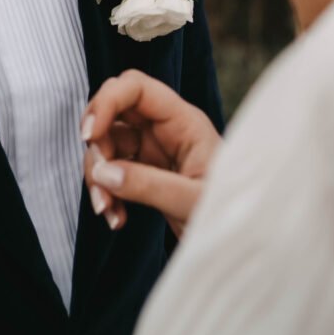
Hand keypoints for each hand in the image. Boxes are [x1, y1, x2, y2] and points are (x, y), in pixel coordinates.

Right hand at [81, 70, 221, 237]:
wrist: (244, 246)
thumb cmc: (233, 217)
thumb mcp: (192, 202)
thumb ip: (149, 185)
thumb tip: (103, 172)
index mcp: (184, 121)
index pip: (136, 88)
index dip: (107, 102)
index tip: (89, 134)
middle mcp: (165, 129)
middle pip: (114, 111)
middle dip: (97, 142)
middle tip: (98, 177)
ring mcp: (153, 150)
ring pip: (107, 143)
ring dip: (97, 175)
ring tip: (106, 211)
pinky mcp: (144, 172)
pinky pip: (111, 171)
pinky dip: (105, 192)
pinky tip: (115, 218)